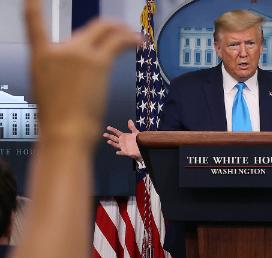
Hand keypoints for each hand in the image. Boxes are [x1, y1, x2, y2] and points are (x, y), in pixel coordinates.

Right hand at [25, 0, 139, 144]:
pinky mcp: (98, 62)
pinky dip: (130, 38)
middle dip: (106, 28)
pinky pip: (117, 41)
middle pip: (87, 28)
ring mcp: (79, 53)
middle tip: (119, 31)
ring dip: (122, 30)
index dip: (33, 6)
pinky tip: (139, 41)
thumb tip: (80, 64)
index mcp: (40, 54)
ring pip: (105, 30)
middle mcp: (59, 49)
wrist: (66, 131)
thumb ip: (60, 68)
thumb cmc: (57, 117)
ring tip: (134, 37)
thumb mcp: (47, 86)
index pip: (33, 22)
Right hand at [103, 119, 141, 159]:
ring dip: (112, 143)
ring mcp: (123, 147)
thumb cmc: (139, 140)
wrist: (143, 148)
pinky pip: (122, 153)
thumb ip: (132, 127)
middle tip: (104, 134)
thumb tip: (129, 120)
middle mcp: (122, 142)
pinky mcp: (127, 152)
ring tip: (108, 141)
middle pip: (114, 138)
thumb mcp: (135, 132)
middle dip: (109, 136)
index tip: (107, 127)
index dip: (112, 130)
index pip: (116, 132)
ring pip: (116, 145)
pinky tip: (117, 152)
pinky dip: (120, 152)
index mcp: (124, 136)